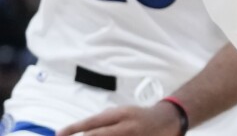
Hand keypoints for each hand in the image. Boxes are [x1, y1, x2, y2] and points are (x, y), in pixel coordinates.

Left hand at [58, 103, 183, 135]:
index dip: (73, 128)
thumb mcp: (121, 113)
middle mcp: (126, 127)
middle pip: (96, 135)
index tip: (59, 134)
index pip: (92, 122)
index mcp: (121, 114)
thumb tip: (79, 131)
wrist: (168, 120)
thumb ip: (102, 121)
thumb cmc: (138, 117)